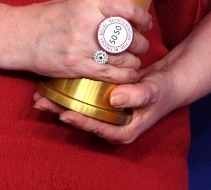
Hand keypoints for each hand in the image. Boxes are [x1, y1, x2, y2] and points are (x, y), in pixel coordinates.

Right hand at [12, 0, 150, 82]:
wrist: (19, 36)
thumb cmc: (44, 17)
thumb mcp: (71, 2)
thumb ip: (95, 8)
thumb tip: (118, 13)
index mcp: (88, 3)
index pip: (126, 8)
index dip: (142, 17)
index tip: (146, 22)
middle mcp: (88, 24)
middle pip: (127, 35)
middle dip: (140, 42)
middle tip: (141, 45)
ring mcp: (83, 47)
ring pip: (122, 57)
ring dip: (133, 61)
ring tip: (134, 61)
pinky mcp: (77, 66)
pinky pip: (109, 73)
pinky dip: (123, 75)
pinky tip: (127, 74)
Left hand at [33, 61, 180, 143]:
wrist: (169, 81)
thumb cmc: (163, 89)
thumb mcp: (154, 91)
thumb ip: (138, 95)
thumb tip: (116, 98)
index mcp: (124, 129)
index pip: (98, 129)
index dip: (81, 122)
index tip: (65, 114)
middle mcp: (112, 123)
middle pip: (83, 120)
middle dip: (62, 111)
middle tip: (42, 102)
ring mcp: (107, 111)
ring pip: (81, 108)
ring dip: (61, 101)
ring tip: (41, 95)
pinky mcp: (103, 98)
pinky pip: (85, 96)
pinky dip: (71, 89)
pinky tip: (56, 81)